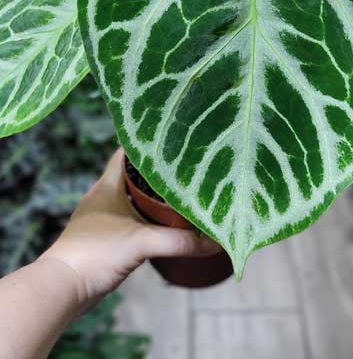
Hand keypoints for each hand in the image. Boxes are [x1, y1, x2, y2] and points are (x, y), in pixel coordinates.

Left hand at [40, 148, 220, 311]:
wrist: (63, 288)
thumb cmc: (95, 254)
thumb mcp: (141, 242)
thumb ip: (178, 241)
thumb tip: (214, 242)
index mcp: (107, 184)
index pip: (127, 151)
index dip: (147, 143)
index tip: (171, 139)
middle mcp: (104, 195)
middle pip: (132, 174)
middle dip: (157, 171)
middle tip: (183, 167)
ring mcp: (103, 216)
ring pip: (131, 197)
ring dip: (152, 196)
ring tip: (179, 193)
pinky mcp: (104, 236)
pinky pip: (130, 218)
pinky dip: (146, 217)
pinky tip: (162, 223)